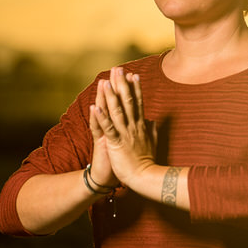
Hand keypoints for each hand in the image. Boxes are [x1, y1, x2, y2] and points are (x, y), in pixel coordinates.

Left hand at [89, 67, 156, 188]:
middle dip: (121, 85)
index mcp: (141, 126)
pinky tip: (95, 107)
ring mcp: (125, 134)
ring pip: (117, 112)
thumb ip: (153, 130)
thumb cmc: (148, 162)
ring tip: (104, 82)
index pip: (138, 103)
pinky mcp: (116, 143)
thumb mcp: (152, 142)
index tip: (133, 75)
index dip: (135, 88)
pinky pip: (108, 128)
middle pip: (127, 101)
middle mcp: (133, 126)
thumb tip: (153, 121)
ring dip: (110, 96)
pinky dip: (101, 117)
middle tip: (117, 70)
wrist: (146, 177)